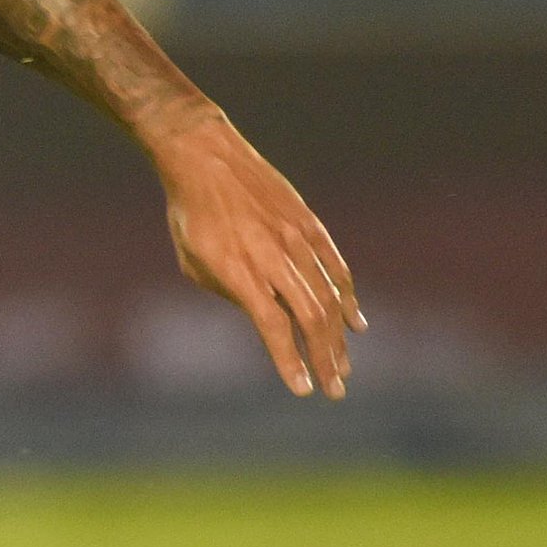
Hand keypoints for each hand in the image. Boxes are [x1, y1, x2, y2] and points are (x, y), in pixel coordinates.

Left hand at [151, 109, 359, 399]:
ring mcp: (294, 238)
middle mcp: (271, 257)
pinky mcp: (308, 223)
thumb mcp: (196, 264)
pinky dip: (348, 298)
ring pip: (327, 296)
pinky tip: (356, 324)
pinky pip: (335, 266)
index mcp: (238, 272)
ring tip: (344, 368)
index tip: (303, 390)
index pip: (273, 326)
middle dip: (325, 359)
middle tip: (334, 390)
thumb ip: (230, 294)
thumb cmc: (191, 215)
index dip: (290, 361)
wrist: (205, 156)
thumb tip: (266, 317)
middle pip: (309, 317)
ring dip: (339, 338)